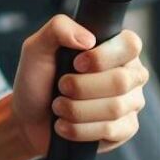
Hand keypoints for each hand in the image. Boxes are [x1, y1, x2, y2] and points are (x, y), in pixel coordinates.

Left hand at [10, 15, 149, 159]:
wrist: (28, 119)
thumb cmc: (37, 80)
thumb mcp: (37, 48)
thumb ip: (58, 28)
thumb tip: (88, 39)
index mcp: (114, 48)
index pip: (131, 44)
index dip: (102, 57)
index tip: (76, 64)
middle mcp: (129, 73)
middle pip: (121, 80)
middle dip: (80, 87)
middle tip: (61, 87)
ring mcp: (131, 102)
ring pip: (115, 108)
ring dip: (75, 109)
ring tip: (59, 106)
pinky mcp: (126, 129)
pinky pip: (110, 130)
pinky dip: (78, 129)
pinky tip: (65, 125)